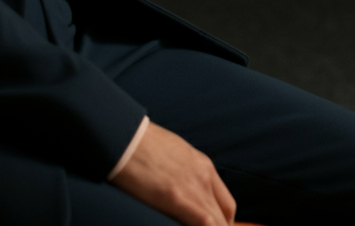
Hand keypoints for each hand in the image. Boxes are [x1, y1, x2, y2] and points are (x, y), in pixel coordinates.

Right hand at [112, 121, 235, 225]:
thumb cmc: (144, 146)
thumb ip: (185, 174)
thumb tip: (182, 192)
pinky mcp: (177, 197)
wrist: (128, 137)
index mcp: (204, 166)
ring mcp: (194, 187)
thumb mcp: (175, 155)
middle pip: (226, 214)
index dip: (224, 222)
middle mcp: (205, 176)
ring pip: (219, 222)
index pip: (226, 203)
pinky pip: (205, 222)